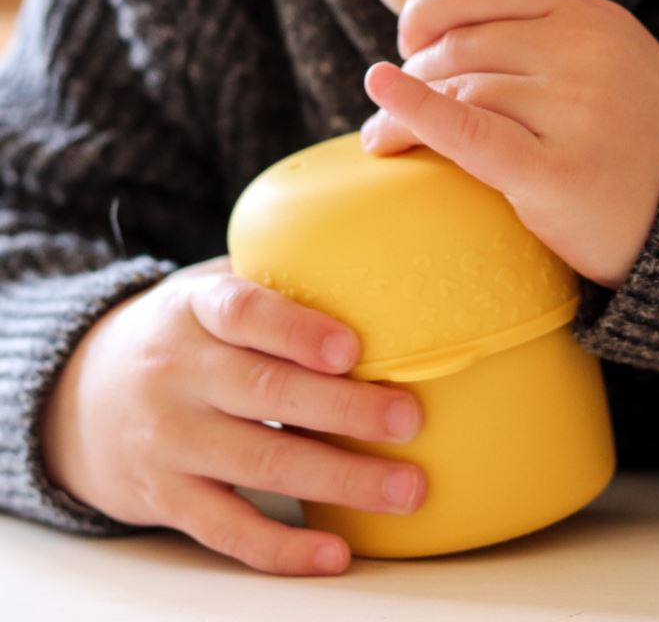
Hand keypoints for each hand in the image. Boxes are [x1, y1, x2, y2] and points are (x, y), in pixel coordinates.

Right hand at [40, 257, 426, 575]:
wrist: (78, 397)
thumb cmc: (181, 334)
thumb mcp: (207, 290)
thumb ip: (272, 282)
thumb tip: (371, 275)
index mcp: (196, 310)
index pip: (244, 313)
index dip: (297, 331)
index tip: (351, 349)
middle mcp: (178, 373)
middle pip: (267, 392)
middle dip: (345, 410)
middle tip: (409, 420)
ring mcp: (169, 440)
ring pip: (261, 463)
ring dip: (341, 480)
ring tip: (407, 489)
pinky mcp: (166, 498)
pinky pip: (228, 529)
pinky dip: (283, 549)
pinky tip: (334, 554)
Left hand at [361, 0, 658, 287]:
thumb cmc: (633, 142)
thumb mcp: (608, 64)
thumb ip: (543, 36)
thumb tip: (439, 29)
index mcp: (595, 20)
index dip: (430, 8)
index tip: (408, 38)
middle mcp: (586, 55)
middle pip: (464, 45)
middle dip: (417, 70)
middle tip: (398, 103)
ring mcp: (575, 112)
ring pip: (458, 89)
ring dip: (403, 109)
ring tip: (383, 137)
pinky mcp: (555, 173)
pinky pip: (466, 131)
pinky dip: (414, 114)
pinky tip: (381, 106)